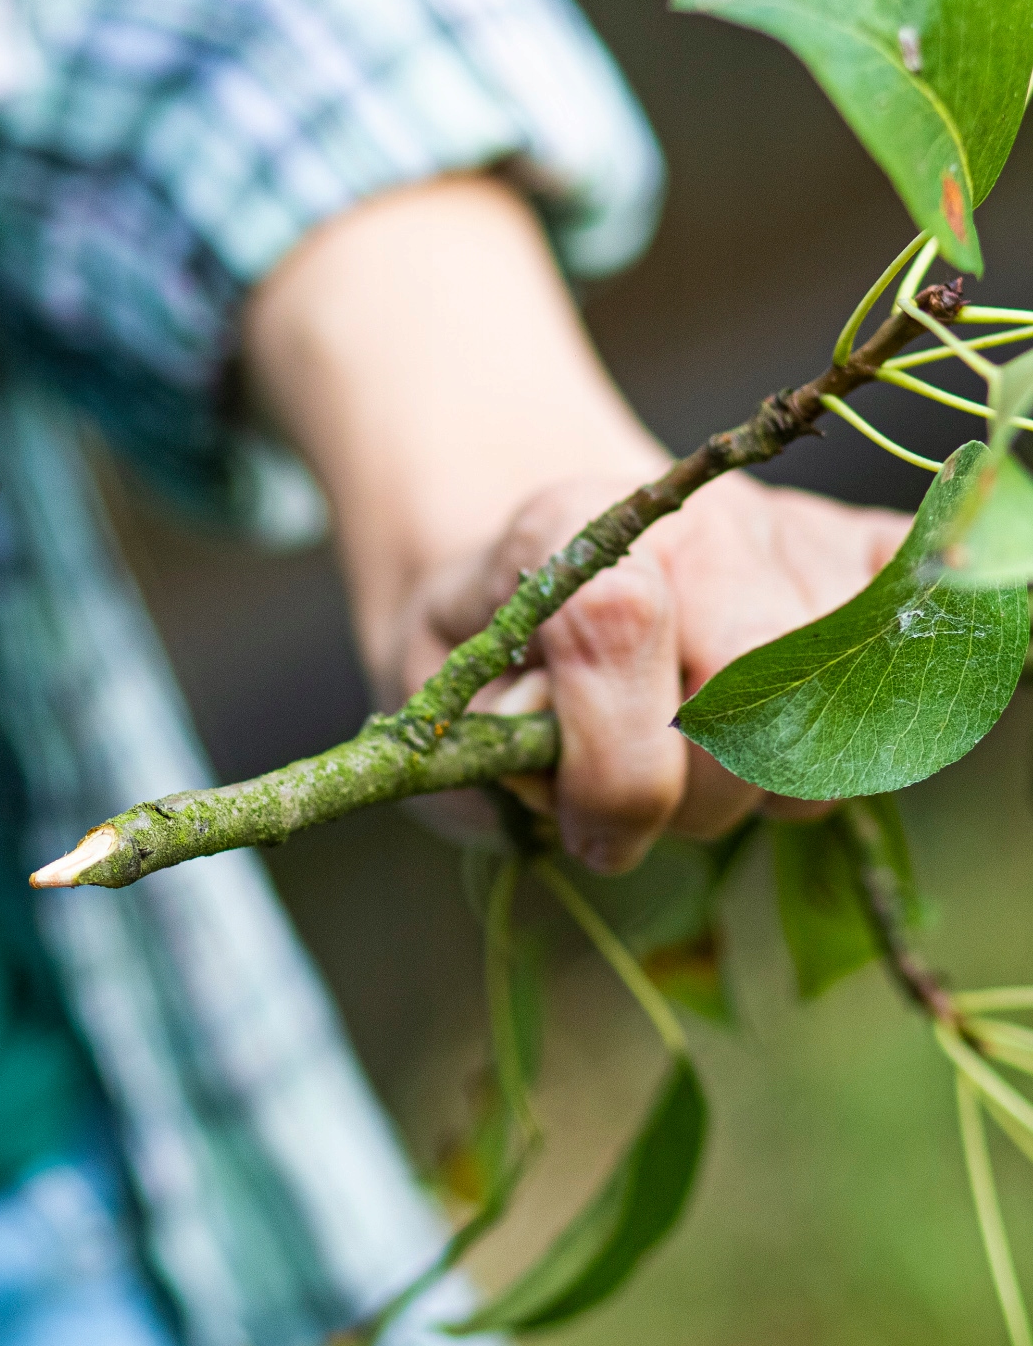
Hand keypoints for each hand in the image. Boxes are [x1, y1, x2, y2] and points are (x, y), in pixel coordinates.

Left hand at [242, 172, 905, 870]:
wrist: (534, 559)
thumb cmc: (481, 649)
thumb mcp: (433, 702)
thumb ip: (480, 746)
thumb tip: (562, 776)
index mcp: (569, 531)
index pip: (618, 629)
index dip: (610, 767)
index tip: (586, 830)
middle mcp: (696, 515)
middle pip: (752, 687)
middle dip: (695, 797)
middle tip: (641, 804)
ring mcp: (792, 529)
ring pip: (838, 709)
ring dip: (767, 780)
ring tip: (695, 760)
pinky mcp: (862, 554)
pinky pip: (912, 649)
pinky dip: (858, 717)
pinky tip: (773, 722)